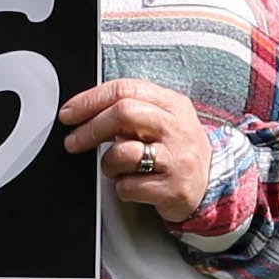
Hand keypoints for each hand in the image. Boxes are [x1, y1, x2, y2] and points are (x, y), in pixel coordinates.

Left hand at [59, 78, 208, 223]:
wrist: (210, 186)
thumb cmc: (174, 150)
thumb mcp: (161, 119)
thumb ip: (129, 108)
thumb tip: (82, 110)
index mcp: (172, 104)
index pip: (124, 89)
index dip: (89, 100)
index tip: (69, 114)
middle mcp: (177, 128)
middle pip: (123, 113)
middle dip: (90, 128)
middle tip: (73, 142)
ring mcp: (178, 158)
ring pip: (124, 152)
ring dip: (108, 163)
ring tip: (116, 168)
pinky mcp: (175, 189)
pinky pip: (129, 186)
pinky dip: (121, 187)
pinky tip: (133, 184)